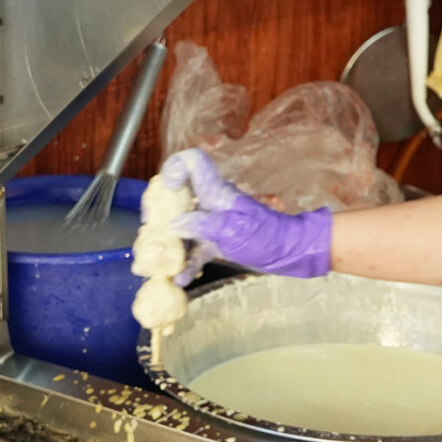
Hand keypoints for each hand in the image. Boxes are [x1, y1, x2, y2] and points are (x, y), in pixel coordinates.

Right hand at [158, 149, 332, 281]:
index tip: (167, 188)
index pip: (192, 162)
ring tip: (159, 260)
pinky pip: (196, 249)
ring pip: (183, 226)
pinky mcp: (218, 241)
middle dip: (161, 211)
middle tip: (151, 228)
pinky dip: (188, 263)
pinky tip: (179, 279)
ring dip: (170, 242)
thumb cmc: (266, 235)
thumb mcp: (231, 230)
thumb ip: (201, 225)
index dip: (175, 167)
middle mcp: (211, 203)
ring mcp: (213, 222)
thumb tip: (174, 225)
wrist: (290, 252)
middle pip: (178, 196)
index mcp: (215, 191)